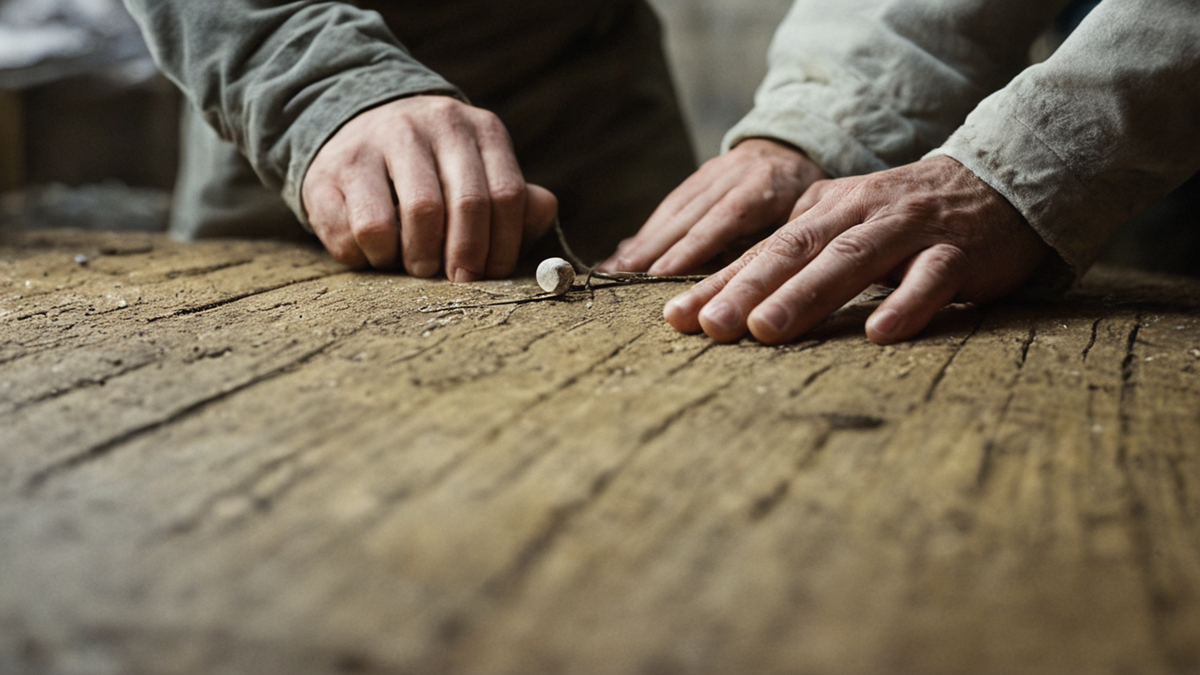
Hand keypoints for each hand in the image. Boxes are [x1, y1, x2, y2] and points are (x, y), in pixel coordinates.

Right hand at [301, 95, 557, 279]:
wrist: (354, 134)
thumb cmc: (432, 173)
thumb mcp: (478, 176)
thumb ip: (516, 199)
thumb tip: (543, 210)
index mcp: (477, 128)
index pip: (506, 193)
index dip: (504, 245)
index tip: (491, 274)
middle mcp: (431, 123)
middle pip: (467, 204)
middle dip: (466, 257)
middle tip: (458, 281)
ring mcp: (380, 139)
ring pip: (417, 215)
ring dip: (421, 258)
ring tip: (417, 266)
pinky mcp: (335, 166)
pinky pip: (363, 230)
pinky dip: (374, 258)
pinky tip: (378, 253)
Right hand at [598, 138, 827, 274]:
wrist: (791, 148)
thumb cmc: (801, 195)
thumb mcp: (801, 217)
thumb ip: (771, 244)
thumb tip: (736, 280)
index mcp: (762, 187)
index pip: (721, 220)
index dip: (689, 247)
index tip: (660, 273)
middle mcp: (730, 176)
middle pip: (685, 215)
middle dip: (650, 248)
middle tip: (621, 277)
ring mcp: (709, 173)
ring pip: (671, 210)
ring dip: (640, 242)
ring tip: (613, 270)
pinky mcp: (696, 177)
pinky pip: (668, 206)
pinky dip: (645, 231)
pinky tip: (625, 253)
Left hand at [663, 156, 1050, 344]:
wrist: (995, 184)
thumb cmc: (902, 221)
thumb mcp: (842, 229)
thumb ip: (794, 258)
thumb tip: (725, 298)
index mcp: (823, 211)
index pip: (763, 251)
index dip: (720, 283)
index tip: (677, 318)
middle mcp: (859, 214)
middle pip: (796, 251)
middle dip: (748, 289)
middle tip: (710, 326)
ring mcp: (909, 230)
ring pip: (852, 259)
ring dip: (807, 296)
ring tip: (767, 331)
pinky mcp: (958, 252)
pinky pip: (931, 279)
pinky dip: (906, 304)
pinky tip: (880, 334)